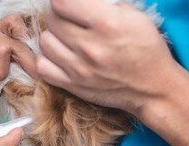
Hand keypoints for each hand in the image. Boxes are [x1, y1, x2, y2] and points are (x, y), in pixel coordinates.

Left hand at [37, 0, 179, 115]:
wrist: (151, 88)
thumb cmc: (146, 51)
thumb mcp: (134, 18)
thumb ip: (104, 6)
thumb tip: (79, 2)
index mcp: (107, 24)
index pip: (62, 2)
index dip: (62, 0)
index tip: (68, 3)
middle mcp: (90, 47)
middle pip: (52, 20)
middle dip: (58, 15)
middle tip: (70, 19)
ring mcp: (79, 69)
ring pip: (44, 42)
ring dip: (52, 36)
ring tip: (64, 38)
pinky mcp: (73, 85)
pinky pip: (42, 67)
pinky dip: (47, 59)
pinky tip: (58, 56)